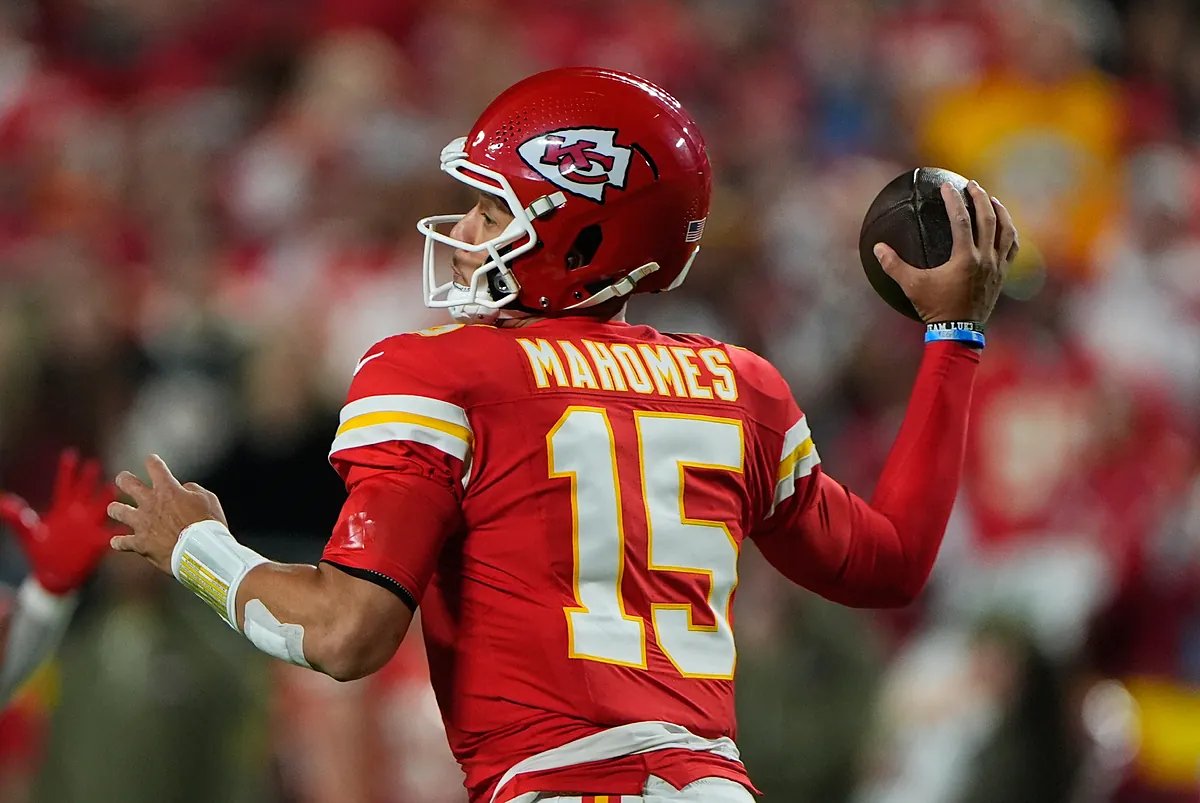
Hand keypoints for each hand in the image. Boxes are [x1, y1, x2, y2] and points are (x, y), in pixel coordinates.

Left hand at [0, 450, 115, 594]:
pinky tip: (129, 524)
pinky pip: (111, 534)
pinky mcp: (98, 542)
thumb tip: (2, 501)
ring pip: (101, 508)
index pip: (65, 485)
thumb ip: (17, 518)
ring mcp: (90, 527)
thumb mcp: (28, 533)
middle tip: (94, 464)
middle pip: (85, 492)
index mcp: (62, 509)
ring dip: (106, 499)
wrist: (54, 574)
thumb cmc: (40, 552)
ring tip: (113, 488)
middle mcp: (78, 514)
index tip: (70, 454)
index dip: (67, 471)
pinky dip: (120, 530)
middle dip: (88, 479)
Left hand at [108, 455, 227, 574]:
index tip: (152, 461)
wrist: (200, 552)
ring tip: (116, 509)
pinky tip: (118, 541)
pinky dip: (119, 542)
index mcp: (168, 489)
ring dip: (116, 509)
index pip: (155, 466)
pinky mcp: (139, 544)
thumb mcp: (208, 499)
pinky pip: (121, 542)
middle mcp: (150, 503)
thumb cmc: (208, 524)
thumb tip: (183, 489)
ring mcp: (142, 523)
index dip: (153, 461)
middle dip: (124, 479)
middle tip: (124, 479)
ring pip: (117, 510)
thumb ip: (193, 490)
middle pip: (127, 483)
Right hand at [873, 180, 1018, 324]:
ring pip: (1005, 231)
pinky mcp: (1002, 275)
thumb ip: (893, 266)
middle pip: (988, 219)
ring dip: (1000, 212)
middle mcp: (985, 258)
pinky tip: (1005, 226)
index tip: (947, 186)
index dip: (953, 200)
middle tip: (972, 185)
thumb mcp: (912, 286)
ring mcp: (997, 267)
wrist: (958, 331)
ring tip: (992, 200)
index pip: (961, 220)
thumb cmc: (935, 308)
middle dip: (980, 198)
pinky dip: (1009, 233)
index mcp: (965, 258)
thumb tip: (877, 248)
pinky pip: (1012, 248)